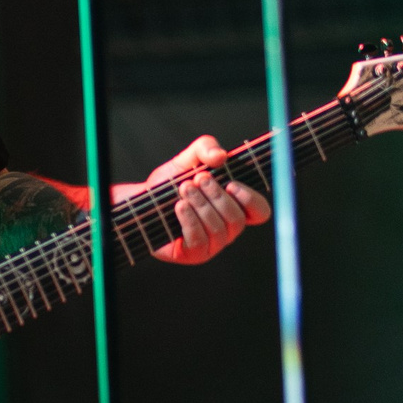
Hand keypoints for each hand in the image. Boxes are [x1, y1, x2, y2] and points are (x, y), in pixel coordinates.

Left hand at [141, 136, 267, 265]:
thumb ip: (206, 148)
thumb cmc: (170, 185)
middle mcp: (227, 229)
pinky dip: (190, 220)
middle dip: (217, 196)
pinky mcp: (193, 254)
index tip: (231, 184)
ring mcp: (211, 244)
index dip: (251, 200)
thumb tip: (221, 156)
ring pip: (218, 229)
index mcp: (234, 207)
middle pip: (237, 219)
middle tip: (199, 179)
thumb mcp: (188, 159)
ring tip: (184, 189)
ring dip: (201, 205)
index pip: (260, 212)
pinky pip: (200, 241)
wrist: (142, 201)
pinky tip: (180, 206)